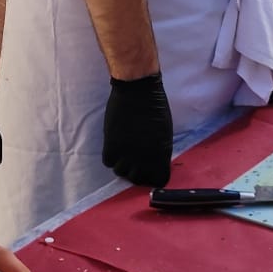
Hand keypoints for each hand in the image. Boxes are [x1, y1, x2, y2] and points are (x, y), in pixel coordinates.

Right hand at [103, 73, 173, 187]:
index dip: (152, 176)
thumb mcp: (164, 134)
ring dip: (122, 164)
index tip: (149, 169)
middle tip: (133, 162)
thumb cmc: (155, 107)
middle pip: (137, 179)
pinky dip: (111, 156)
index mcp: (161, 155)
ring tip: (123, 152)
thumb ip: (158, 152)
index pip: (158, 180)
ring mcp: (127, 154)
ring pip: (121, 172)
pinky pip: (108, 162)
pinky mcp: (112, 146)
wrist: (138, 91)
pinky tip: (115, 146)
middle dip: (136, 172)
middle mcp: (145, 159)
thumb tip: (151, 163)